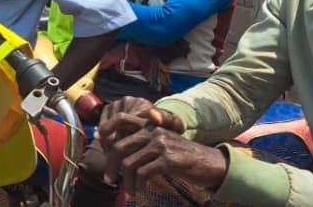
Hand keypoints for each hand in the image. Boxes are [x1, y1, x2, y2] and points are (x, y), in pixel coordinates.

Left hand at [105, 122, 227, 194]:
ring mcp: (161, 144)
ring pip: (129, 163)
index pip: (120, 121)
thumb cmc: (181, 156)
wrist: (210, 163)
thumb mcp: (160, 144)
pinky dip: (137, 185)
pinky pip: (143, 174)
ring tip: (128, 190)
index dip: (105, 134)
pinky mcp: (169, 159)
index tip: (102, 151)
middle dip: (111, 166)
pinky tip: (139, 191)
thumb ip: (140, 143)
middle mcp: (153, 130)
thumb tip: (112, 150)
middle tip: (109, 179)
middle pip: (119, 147)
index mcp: (149, 124)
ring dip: (125, 181)